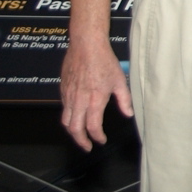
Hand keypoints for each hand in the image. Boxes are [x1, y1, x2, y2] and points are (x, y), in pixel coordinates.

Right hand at [59, 37, 132, 151]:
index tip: (101, 140)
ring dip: (73, 131)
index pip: (92, 127)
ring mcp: (68, 95)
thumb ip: (124, 100)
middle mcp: (79, 100)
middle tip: (87, 146)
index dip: (97, 137)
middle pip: (74, 129)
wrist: (86, 45)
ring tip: (80, 136)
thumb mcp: (120, 80)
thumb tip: (128, 114)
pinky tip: (77, 116)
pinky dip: (69, 117)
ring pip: (66, 120)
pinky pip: (64, 108)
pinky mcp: (63, 89)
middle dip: (80, 141)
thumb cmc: (104, 61)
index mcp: (94, 100)